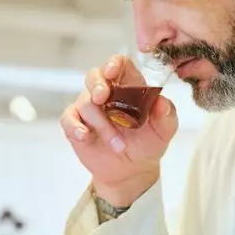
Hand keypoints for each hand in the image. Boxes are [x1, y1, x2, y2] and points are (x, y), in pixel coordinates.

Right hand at [60, 55, 178, 206]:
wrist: (132, 170)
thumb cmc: (148, 144)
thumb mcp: (164, 132)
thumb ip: (166, 116)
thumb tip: (162, 102)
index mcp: (129, 86)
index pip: (119, 65)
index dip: (114, 63)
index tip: (113, 71)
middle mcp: (106, 93)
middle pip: (94, 76)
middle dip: (97, 84)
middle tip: (103, 98)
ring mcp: (89, 108)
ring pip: (86, 103)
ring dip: (102, 125)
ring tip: (118, 145)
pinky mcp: (75, 124)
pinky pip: (68, 119)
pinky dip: (74, 126)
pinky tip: (84, 136)